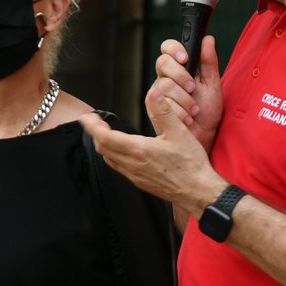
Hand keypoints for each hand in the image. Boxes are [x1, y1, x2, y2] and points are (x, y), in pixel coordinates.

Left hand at [79, 78, 224, 212]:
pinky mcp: (141, 183)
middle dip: (96, 134)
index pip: (105, 137)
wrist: (198, 192)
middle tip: (95, 122)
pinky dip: (114, 156)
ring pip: (110, 159)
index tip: (86, 117)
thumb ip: (163, 112)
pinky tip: (123, 151)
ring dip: (104, 146)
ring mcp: (135, 176)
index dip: (92, 126)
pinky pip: (120, 168)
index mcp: (139, 150)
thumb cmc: (191, 165)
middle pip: (103, 149)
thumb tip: (153, 93)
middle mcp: (132, 164)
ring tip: (106, 134)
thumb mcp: (180, 133)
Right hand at [155, 36, 223, 148]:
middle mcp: (165, 78)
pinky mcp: (153, 108)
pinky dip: (179, 112)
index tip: (185, 58)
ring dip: (184, 99)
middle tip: (193, 88)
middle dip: (180, 75)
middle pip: (162, 62)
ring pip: (164, 84)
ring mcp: (157, 93)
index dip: (174, 49)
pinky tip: (187, 119)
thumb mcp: (213, 84)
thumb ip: (209, 62)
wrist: (204, 137)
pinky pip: (161, 103)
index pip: (168, 48)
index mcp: (180, 68)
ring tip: (194, 110)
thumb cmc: (208, 112)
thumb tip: (207, 39)